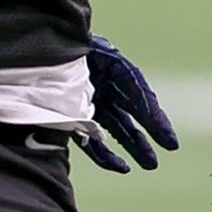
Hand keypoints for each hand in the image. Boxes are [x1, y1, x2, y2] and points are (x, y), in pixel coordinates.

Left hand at [78, 33, 177, 174]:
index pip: (140, 98)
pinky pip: (90, 140)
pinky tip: (120, 167)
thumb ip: (128, 84)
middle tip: (160, 157)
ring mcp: (89, 104)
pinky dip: (104, 155)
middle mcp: (105, 90)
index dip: (155, 121)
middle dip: (144, 139)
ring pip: (115, 131)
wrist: (41, 45)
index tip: (170, 143)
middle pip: (129, 119)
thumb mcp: (105, 59)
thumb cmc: (72, 45)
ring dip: (132, 148)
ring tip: (147, 165)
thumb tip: (150, 110)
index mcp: (115, 72)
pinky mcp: (71, 116)